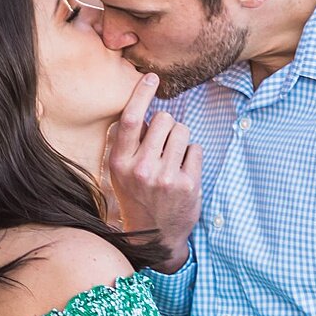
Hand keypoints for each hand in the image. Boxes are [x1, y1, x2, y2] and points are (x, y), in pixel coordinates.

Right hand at [106, 75, 202, 267]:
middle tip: (163, 145)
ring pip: (182, 130)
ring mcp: (166, 177)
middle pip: (163, 120)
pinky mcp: (188, 184)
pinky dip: (191, 155)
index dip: (142, 94)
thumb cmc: (137, 197)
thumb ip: (128, 143)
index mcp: (120, 163)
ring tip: (173, 158)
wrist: (155, 238)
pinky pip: (195, 148)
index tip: (151, 78)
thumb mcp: (121, 173)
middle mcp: (141, 169)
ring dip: (180, 138)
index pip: (131, 119)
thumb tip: (143, 109)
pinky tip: (183, 171)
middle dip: (167, 125)